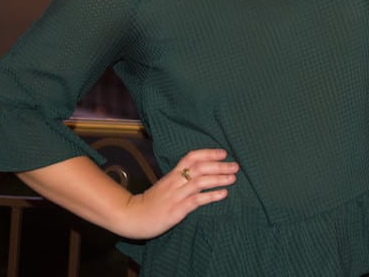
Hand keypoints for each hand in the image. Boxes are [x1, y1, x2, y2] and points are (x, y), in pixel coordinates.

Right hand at [121, 148, 238, 238]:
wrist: (132, 216)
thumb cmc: (151, 202)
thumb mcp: (165, 186)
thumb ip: (179, 179)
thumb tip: (199, 174)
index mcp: (172, 174)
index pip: (191, 157)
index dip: (208, 153)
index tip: (224, 153)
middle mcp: (175, 181)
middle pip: (199, 167)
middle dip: (219, 165)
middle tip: (236, 166)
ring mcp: (176, 195)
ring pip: (199, 181)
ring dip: (218, 178)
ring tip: (233, 178)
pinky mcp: (176, 210)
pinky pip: (196, 200)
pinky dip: (211, 195)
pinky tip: (223, 194)